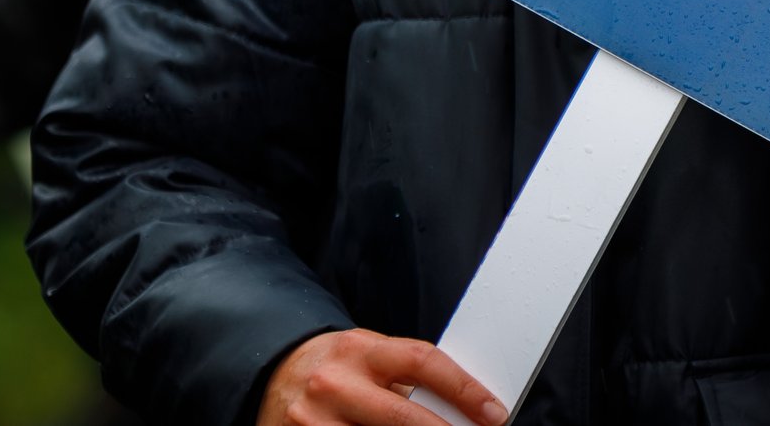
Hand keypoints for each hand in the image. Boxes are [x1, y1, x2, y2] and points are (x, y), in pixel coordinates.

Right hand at [259, 330, 505, 425]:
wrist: (274, 374)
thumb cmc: (337, 367)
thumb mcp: (368, 355)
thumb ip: (405, 375)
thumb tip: (462, 406)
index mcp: (360, 349)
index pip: (422, 361)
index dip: (464, 389)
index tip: (495, 413)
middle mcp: (335, 383)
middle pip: (402, 416)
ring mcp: (313, 421)